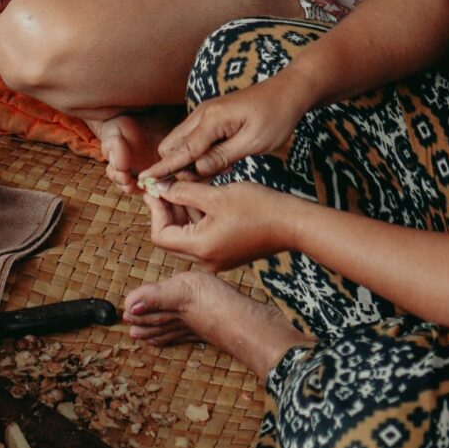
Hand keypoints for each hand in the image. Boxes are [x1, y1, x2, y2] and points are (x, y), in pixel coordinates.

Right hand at [139, 76, 305, 182]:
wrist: (288, 91)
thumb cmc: (276, 116)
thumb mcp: (254, 142)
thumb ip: (223, 156)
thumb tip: (198, 170)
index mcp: (211, 120)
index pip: (181, 150)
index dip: (163, 168)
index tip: (144, 180)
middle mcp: (202, 114)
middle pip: (173, 145)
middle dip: (177, 166)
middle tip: (203, 182)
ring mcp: (205, 114)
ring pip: (182, 142)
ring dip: (191, 161)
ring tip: (222, 169)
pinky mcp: (211, 118)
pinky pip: (195, 139)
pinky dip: (200, 153)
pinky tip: (222, 161)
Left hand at [143, 180, 296, 271]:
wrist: (293, 224)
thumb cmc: (258, 207)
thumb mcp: (215, 195)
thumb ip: (183, 192)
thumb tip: (159, 188)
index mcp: (201, 248)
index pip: (160, 235)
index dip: (155, 211)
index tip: (155, 189)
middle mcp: (206, 261)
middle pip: (171, 238)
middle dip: (165, 212)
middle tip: (163, 187)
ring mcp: (217, 259)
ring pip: (186, 237)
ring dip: (180, 214)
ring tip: (180, 187)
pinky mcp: (226, 253)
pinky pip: (201, 238)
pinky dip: (196, 219)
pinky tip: (199, 197)